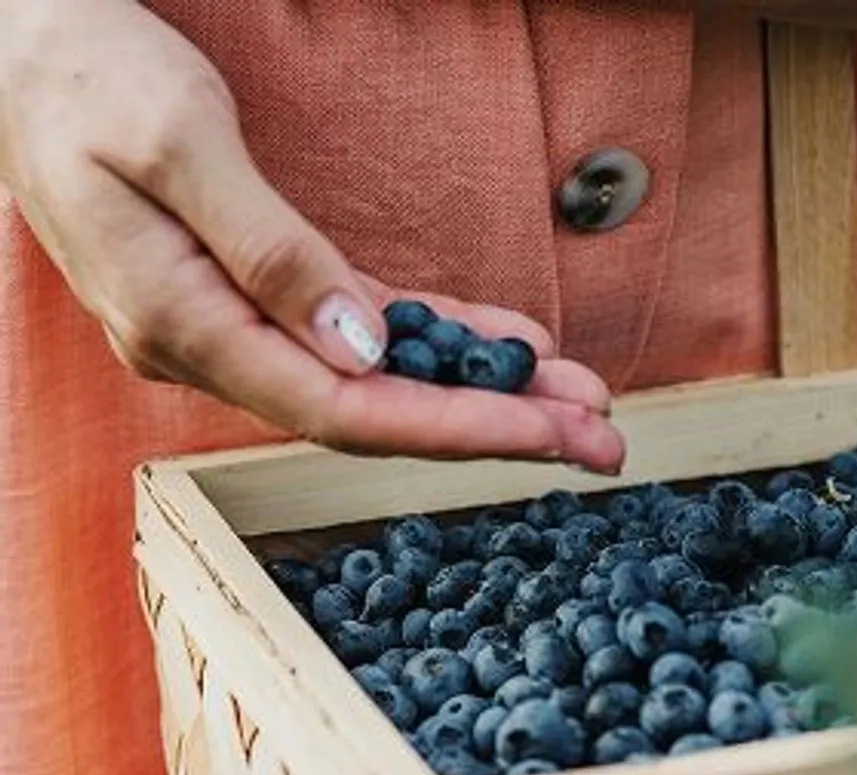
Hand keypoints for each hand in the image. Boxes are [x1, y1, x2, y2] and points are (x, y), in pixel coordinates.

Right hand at [0, 0, 623, 471]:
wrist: (21, 56)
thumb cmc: (82, 80)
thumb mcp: (174, 141)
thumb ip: (267, 249)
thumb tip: (359, 348)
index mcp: (186, 326)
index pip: (345, 410)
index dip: (453, 429)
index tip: (546, 434)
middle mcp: (217, 348)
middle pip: (378, 416)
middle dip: (495, 428)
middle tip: (602, 440)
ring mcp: (240, 330)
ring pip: (381, 383)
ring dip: (481, 393)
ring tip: (577, 400)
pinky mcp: (262, 299)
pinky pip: (363, 337)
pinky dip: (438, 344)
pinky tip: (505, 349)